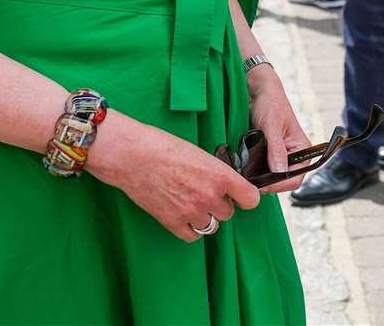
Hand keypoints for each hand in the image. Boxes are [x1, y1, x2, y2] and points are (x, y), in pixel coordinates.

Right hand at [84, 114, 260, 242]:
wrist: (133, 156)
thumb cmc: (163, 146)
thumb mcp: (198, 153)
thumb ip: (215, 172)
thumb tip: (223, 184)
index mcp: (220, 175)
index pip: (250, 198)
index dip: (246, 197)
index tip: (241, 195)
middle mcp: (210, 196)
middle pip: (228, 213)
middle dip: (220, 204)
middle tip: (206, 193)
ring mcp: (191, 212)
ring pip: (211, 226)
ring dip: (205, 217)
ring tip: (191, 202)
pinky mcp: (172, 222)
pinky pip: (192, 236)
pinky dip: (189, 228)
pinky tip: (182, 215)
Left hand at [245, 64, 311, 194]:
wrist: (257, 91)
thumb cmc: (270, 103)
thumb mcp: (271, 126)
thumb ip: (276, 150)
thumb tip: (279, 173)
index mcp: (302, 149)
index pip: (296, 178)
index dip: (281, 184)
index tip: (264, 184)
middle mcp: (294, 155)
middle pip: (284, 181)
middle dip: (269, 184)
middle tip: (251, 182)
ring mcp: (281, 156)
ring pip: (273, 178)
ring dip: (261, 179)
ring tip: (247, 176)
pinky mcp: (268, 154)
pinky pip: (264, 170)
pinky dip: (256, 173)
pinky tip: (247, 170)